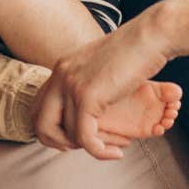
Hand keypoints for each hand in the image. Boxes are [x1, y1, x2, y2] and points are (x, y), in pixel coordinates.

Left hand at [31, 12, 171, 159]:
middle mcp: (61, 74)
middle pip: (40, 122)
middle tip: (83, 147)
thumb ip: (87, 80)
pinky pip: (85, 138)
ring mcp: (72, 85)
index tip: (71, 138)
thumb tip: (85, 102)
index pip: (37, 106)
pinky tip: (115, 153)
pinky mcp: (88, 96)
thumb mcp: (101, 65)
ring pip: (67, 134)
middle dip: (58, 143)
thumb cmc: (135, 50)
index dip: (50, 128)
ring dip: (89, 147)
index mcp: (62, 67)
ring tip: (111, 146)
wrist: (150, 36)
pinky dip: (99, 152)